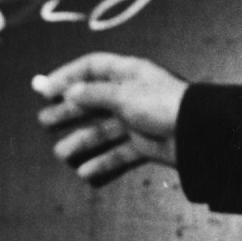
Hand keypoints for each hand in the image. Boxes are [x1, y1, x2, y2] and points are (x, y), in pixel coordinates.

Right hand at [33, 52, 186, 185]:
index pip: (92, 68)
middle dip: (68, 111)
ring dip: (81, 141)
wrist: (197, 132)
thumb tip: (69, 92)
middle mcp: (131, 94)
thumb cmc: (162, 104)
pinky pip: (119, 153)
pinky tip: (85, 172)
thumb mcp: (124, 94)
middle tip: (44, 121)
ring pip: (103, 130)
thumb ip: (94, 94)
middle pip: (93, 101)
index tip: (44, 89)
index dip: (67, 76)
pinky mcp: (145, 144)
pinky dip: (102, 162)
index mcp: (128, 73)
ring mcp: (138, 120)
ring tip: (61, 152)